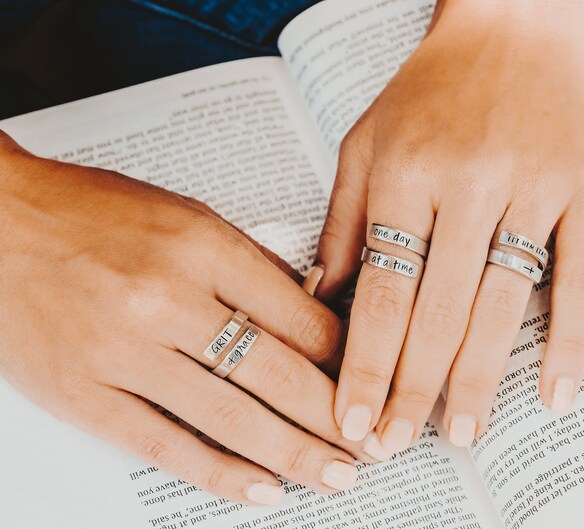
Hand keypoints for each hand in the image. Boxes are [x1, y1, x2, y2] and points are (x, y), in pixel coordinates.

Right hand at [0, 132, 387, 505]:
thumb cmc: (94, 213)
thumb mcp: (187, 217)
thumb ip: (249, 266)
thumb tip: (309, 310)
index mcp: (201, 247)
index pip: (298, 318)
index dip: (343, 359)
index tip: (362, 380)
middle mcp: (167, 299)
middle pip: (275, 372)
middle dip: (333, 417)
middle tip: (372, 447)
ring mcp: (123, 351)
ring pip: (229, 416)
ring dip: (292, 454)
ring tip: (336, 477)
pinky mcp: (85, 393)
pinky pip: (163, 443)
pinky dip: (219, 472)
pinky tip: (262, 490)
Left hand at [314, 0, 583, 450]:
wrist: (515, 21)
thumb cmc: (431, 85)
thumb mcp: (366, 140)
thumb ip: (344, 220)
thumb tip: (324, 299)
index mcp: (405, 173)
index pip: (382, 292)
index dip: (368, 366)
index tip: (355, 422)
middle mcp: (467, 184)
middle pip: (437, 312)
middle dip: (414, 390)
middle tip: (399, 448)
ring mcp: (532, 187)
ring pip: (501, 304)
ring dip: (479, 379)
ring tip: (460, 435)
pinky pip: (577, 276)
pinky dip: (569, 339)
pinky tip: (555, 393)